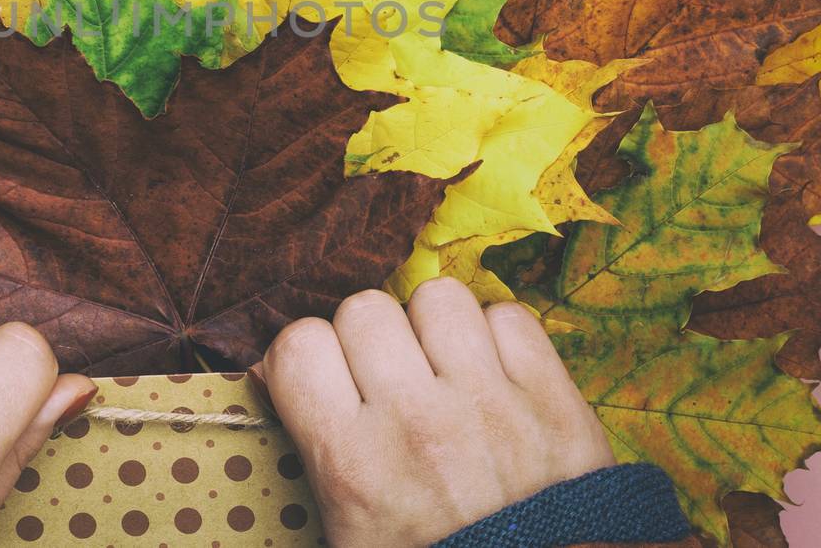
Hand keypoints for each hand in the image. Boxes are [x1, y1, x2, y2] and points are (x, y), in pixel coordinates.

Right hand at [257, 279, 614, 547]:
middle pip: (364, 308)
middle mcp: (417, 422)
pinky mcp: (553, 401)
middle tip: (388, 377)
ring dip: (434, 327)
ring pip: (438, 297)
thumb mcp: (346, 530)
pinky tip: (494, 373)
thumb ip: (310, 446)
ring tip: (444, 368)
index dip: (308, 355)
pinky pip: (511, 316)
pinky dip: (499, 337)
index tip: (324, 374)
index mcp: (353, 464)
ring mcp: (490, 405)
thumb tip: (268, 367)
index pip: (298, 345)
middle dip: (370, 339)